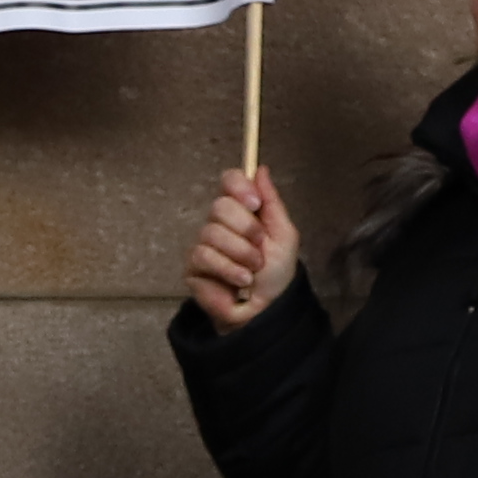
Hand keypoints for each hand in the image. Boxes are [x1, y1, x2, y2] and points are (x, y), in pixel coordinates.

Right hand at [181, 167, 298, 328]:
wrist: (267, 308)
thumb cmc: (277, 274)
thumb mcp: (284, 234)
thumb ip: (272, 202)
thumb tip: (261, 169)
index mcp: (243, 210)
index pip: (229, 180)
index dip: (238, 187)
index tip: (254, 203)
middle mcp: (220, 223)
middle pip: (220, 206)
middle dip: (246, 229)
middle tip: (259, 247)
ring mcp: (204, 244)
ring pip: (212, 233)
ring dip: (240, 254)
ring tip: (252, 270)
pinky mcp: (193, 267)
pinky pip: (204, 256)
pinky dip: (228, 269)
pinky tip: (240, 281)